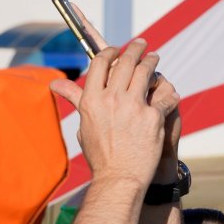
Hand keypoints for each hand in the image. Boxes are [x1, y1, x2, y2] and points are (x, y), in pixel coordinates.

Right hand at [48, 5, 179, 187]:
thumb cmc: (100, 154)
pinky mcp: (153, 117)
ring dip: (151, 61)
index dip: (111, 52)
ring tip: (154, 58)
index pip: (100, 62)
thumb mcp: (84, 125)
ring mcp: (133, 106)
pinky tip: (169, 92)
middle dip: (136, 49)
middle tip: (142, 45)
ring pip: (146, 72)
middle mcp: (111, 99)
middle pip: (125, 61)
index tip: (117, 50)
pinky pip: (164, 96)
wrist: (119, 179)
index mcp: (92, 100)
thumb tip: (54, 84)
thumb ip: (75, 99)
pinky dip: (168, 93)